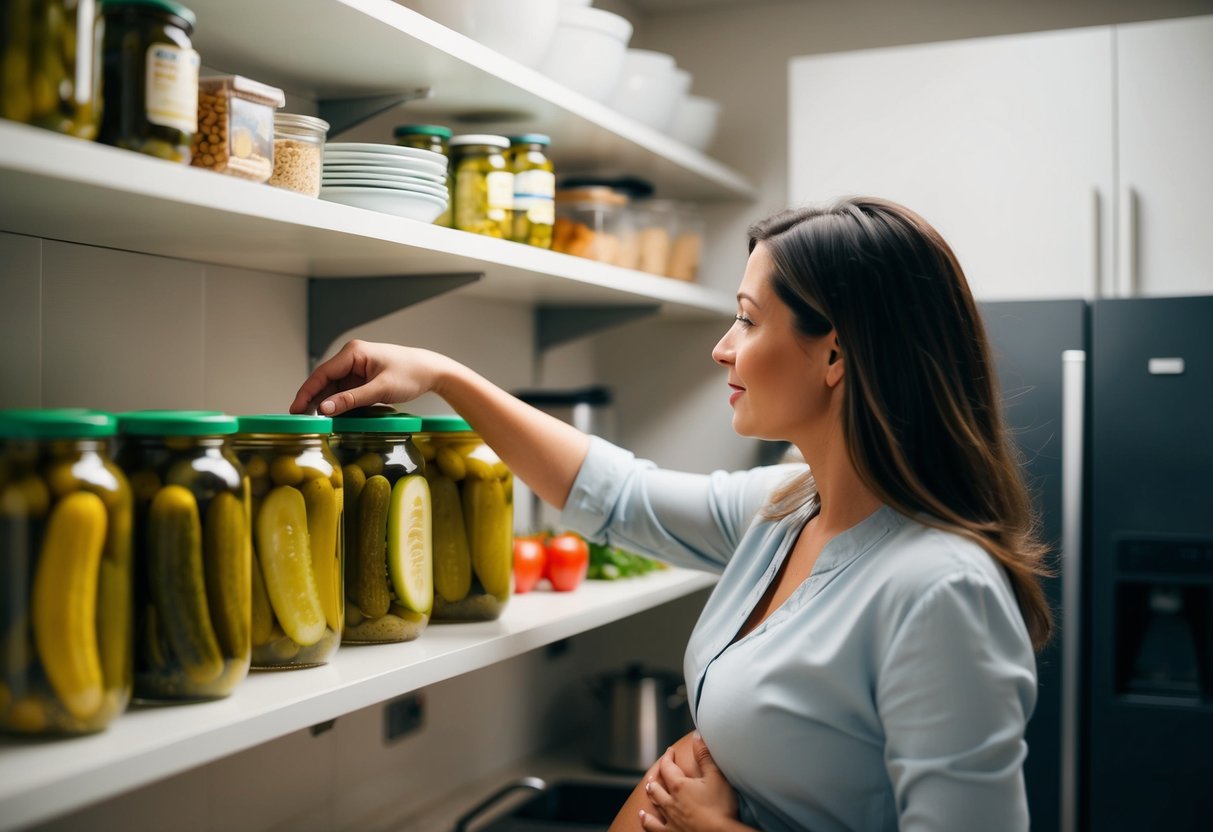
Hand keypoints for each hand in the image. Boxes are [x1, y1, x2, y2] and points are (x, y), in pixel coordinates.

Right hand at [290, 340, 452, 415]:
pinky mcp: (363, 379)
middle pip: (325, 382)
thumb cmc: (411, 374)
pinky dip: (340, 405)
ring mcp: (357, 369)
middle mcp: (351, 358)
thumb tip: (324, 409)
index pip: (321, 373)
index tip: (295, 410)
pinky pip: (346, 392)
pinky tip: (333, 418)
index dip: (306, 392)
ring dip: (326, 405)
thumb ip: (352, 399)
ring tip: (314, 423)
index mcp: (353, 353)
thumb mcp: (380, 389)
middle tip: (301, 421)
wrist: (432, 371)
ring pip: (334, 389)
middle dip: (313, 401)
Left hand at [640, 733, 741, 831]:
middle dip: (658, 775)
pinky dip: (646, 821)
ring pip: (655, 803)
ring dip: (652, 794)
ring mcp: (669, 819)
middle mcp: (670, 802)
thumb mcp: (716, 777)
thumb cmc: (720, 808)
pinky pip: (653, 827)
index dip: (668, 757)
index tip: (670, 751)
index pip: (667, 766)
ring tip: (649, 788)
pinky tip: (642, 817)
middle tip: (659, 770)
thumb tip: (695, 735)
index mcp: (679, 786)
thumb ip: (705, 755)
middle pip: (658, 785)